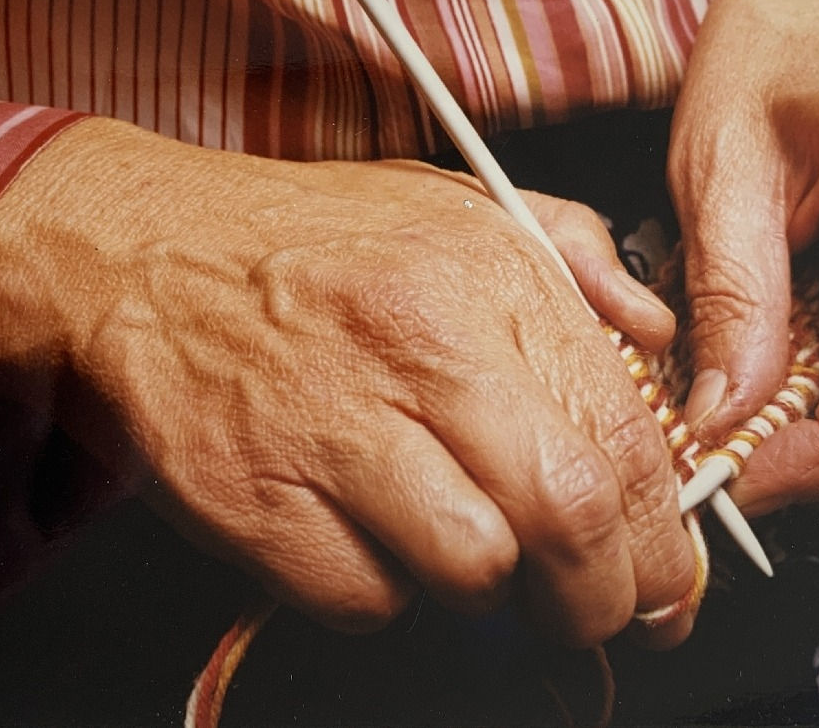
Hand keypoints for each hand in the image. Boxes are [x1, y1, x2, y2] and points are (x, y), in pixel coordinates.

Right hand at [0, 119, 695, 647]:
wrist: (147, 254)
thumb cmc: (314, 241)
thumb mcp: (462, 207)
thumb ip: (580, 261)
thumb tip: (660, 338)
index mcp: (488, 280)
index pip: (627, 436)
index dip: (667, 535)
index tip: (670, 579)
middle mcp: (419, 350)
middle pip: (567, 515)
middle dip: (604, 595)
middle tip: (600, 612)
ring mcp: (332, 426)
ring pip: (474, 569)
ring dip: (491, 591)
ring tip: (471, 558)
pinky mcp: (255, 497)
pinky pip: (364, 598)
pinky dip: (384, 594)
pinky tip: (370, 539)